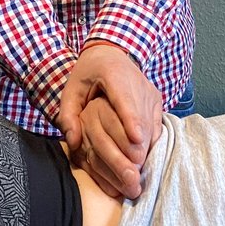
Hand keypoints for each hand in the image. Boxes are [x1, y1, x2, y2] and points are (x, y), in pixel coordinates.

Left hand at [58, 43, 162, 198]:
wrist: (110, 53)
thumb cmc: (88, 74)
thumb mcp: (71, 89)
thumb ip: (68, 115)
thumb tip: (72, 142)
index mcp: (114, 74)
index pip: (124, 99)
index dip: (131, 119)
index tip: (136, 138)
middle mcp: (137, 81)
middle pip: (141, 116)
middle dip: (138, 144)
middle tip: (132, 172)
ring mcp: (150, 90)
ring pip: (151, 123)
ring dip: (145, 146)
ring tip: (136, 171)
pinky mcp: (157, 99)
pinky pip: (156, 124)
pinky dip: (149, 141)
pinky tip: (142, 158)